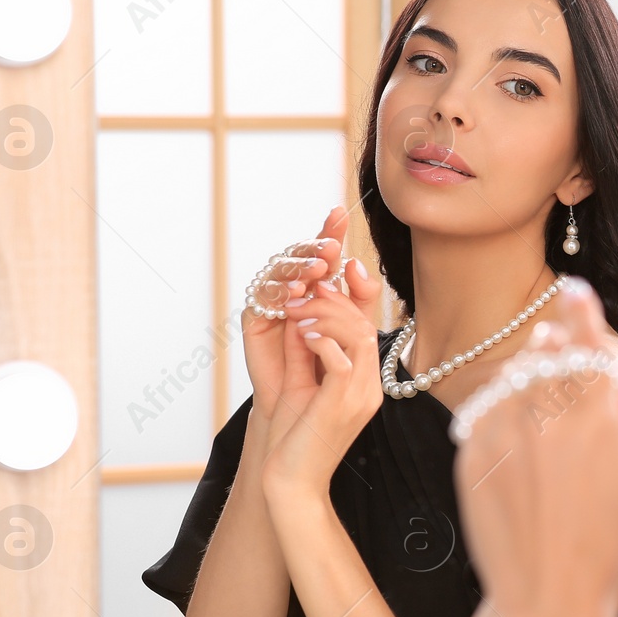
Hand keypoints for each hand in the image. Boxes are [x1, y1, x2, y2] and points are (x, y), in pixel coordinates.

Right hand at [241, 205, 346, 418]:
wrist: (307, 402)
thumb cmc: (332, 362)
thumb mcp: (355, 326)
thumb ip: (361, 297)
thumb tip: (355, 263)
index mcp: (319, 283)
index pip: (323, 250)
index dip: (330, 231)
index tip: (340, 214)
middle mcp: (293, 285)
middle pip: (300, 254)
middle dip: (314, 247)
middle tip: (330, 248)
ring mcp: (273, 299)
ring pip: (280, 270)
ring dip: (298, 267)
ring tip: (317, 269)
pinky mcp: (256, 317)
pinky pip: (263, 297)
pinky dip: (279, 291)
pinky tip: (295, 291)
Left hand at [259, 230, 385, 498]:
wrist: (291, 485)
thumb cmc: (294, 440)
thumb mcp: (303, 387)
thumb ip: (308, 352)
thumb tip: (304, 313)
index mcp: (364, 381)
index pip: (370, 325)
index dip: (358, 291)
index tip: (339, 267)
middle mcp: (369, 386)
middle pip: (365, 323)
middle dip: (332, 298)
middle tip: (302, 292)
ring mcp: (361, 395)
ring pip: (359, 334)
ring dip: (326, 313)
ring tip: (298, 312)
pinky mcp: (344, 404)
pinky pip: (344, 358)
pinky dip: (323, 338)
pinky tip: (303, 334)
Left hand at [450, 277, 617, 616]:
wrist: (545, 604)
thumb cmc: (605, 556)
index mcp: (600, 424)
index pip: (588, 346)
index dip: (582, 313)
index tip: (574, 290)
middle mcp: (551, 421)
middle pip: (546, 357)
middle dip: (551, 342)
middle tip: (551, 337)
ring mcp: (506, 437)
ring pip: (510, 382)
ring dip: (522, 376)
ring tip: (531, 393)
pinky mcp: (471, 458)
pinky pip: (482, 414)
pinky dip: (496, 412)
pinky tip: (509, 433)